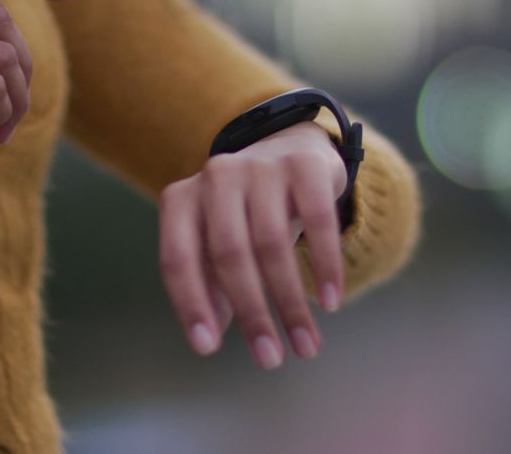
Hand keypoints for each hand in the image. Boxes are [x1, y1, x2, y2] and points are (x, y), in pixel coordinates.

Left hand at [158, 120, 347, 368]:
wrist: (291, 151)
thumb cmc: (246, 213)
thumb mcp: (218, 243)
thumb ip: (209, 284)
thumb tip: (209, 337)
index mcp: (181, 199)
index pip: (178, 259)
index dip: (191, 305)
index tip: (208, 349)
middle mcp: (215, 175)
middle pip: (228, 255)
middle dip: (252, 313)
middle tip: (270, 359)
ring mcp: (259, 165)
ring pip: (272, 243)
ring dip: (291, 303)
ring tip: (307, 345)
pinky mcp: (304, 164)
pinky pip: (318, 219)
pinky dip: (325, 265)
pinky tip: (331, 301)